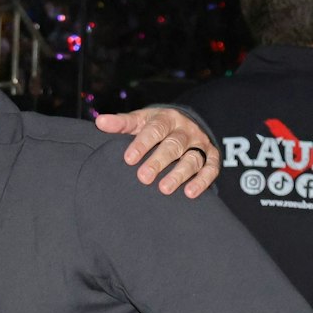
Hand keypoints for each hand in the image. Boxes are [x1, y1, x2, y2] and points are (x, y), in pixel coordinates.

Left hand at [94, 107, 219, 196]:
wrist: (185, 124)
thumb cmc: (155, 126)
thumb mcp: (140, 120)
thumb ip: (122, 124)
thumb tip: (100, 122)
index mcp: (167, 119)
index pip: (155, 129)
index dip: (143, 143)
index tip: (129, 158)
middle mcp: (186, 130)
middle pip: (173, 145)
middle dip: (159, 161)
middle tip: (143, 178)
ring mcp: (200, 144)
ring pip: (192, 159)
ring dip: (179, 174)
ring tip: (164, 189)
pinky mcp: (212, 157)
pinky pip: (211, 169)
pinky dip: (202, 181)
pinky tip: (190, 193)